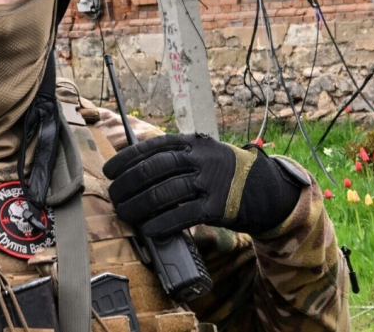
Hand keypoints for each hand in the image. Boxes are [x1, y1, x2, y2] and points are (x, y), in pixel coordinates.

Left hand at [103, 133, 308, 236]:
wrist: (264, 189)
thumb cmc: (225, 172)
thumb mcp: (203, 154)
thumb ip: (176, 157)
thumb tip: (135, 168)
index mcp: (192, 144)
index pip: (152, 147)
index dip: (126, 159)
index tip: (109, 171)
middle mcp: (199, 159)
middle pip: (153, 170)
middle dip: (127, 185)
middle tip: (113, 196)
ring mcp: (209, 183)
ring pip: (163, 194)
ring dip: (138, 206)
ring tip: (125, 214)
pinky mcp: (217, 207)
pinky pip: (182, 216)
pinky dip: (162, 224)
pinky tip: (149, 229)